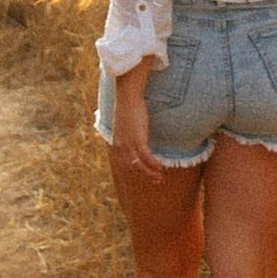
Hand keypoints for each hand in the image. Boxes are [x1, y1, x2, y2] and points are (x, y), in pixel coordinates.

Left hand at [110, 69, 163, 183]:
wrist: (127, 97)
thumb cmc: (127, 107)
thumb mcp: (124, 124)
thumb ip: (126, 132)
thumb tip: (132, 134)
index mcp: (116, 143)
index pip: (123, 164)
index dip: (134, 171)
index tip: (143, 175)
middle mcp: (120, 147)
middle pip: (131, 168)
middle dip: (143, 175)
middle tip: (155, 180)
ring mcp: (128, 144)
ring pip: (139, 165)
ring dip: (150, 173)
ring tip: (159, 177)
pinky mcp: (138, 139)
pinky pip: (146, 157)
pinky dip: (153, 164)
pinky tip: (160, 168)